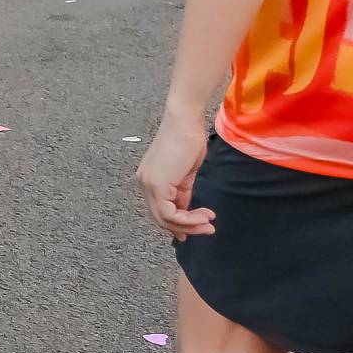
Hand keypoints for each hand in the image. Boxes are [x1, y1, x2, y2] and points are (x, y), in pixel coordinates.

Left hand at [133, 114, 215, 239]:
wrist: (186, 123)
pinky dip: (188, 219)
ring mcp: (148, 185)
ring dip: (190, 225)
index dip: (178, 223)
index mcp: (149, 180)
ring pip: (165, 219)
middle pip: (160, 218)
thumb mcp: (185, 173)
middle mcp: (144, 183)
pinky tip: (204, 215)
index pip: (160, 209)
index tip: (196, 227)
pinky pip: (169, 213)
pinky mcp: (157, 185)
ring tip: (208, 223)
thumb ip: (182, 192)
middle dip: (186, 227)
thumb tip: (186, 211)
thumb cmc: (188, 140)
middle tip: (207, 229)